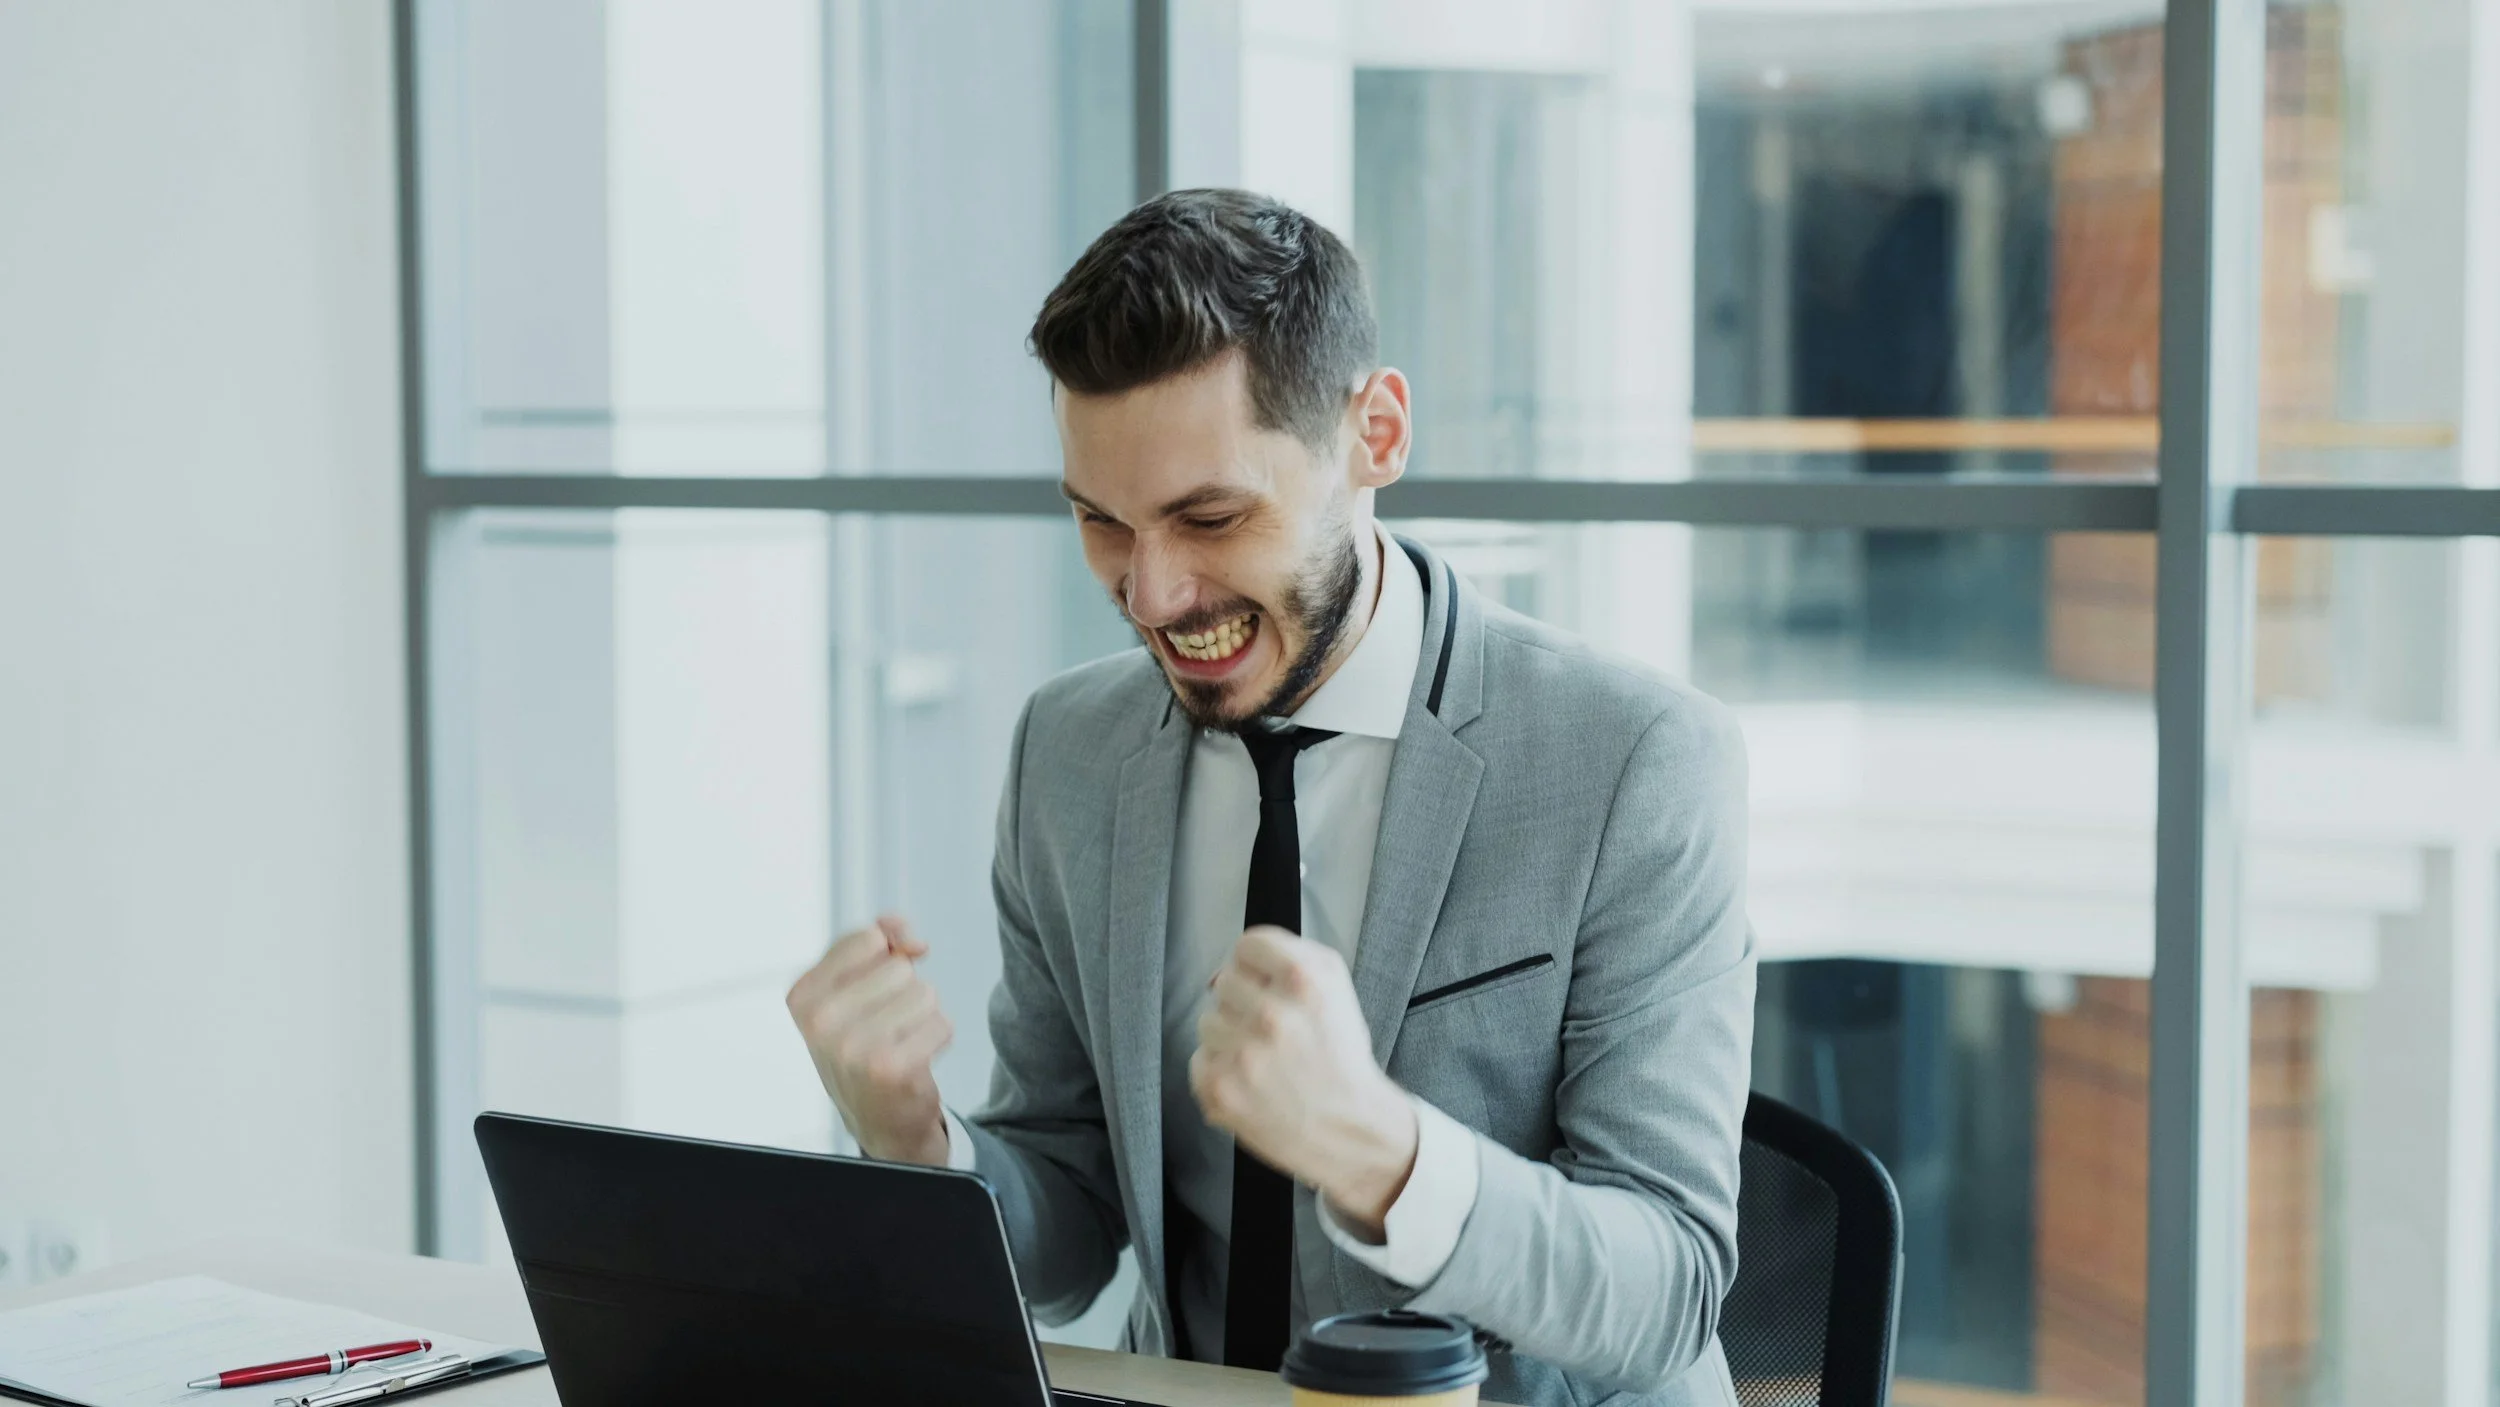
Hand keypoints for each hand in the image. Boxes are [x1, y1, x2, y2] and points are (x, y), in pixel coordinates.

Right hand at [786, 915, 953, 1165]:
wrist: (878, 1116)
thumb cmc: (867, 1042)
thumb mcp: (855, 986)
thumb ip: (881, 940)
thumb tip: (911, 940)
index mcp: (802, 996)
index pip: (869, 939)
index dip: (888, 954)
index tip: (877, 987)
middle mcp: (820, 1021)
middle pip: (900, 967)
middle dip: (904, 992)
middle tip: (886, 1026)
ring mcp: (853, 1047)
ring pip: (924, 993)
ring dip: (923, 1016)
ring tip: (900, 1042)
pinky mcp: (890, 1069)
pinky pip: (941, 1023)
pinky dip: (937, 1038)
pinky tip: (915, 1059)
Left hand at [1190, 926, 1418, 1238]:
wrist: (1349, 1128)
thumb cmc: (1339, 1057)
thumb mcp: (1335, 987)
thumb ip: (1288, 955)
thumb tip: (1225, 968)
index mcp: (1304, 981)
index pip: (1247, 946)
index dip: (1256, 967)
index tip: (1267, 987)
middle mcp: (1272, 1015)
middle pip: (1225, 982)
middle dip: (1245, 1003)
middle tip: (1273, 1033)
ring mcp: (1242, 1054)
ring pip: (1208, 1021)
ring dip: (1230, 1037)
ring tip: (1263, 1060)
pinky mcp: (1220, 1089)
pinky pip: (1199, 1059)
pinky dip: (1220, 1071)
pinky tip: (1251, 1083)